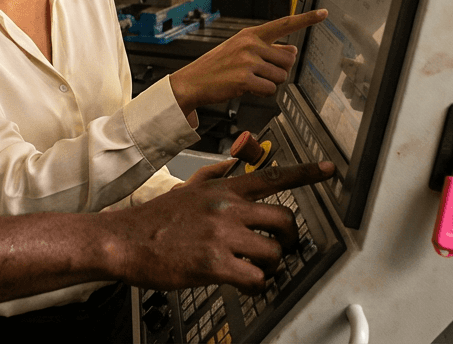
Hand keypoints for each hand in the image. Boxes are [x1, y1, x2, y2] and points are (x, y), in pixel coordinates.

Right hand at [104, 161, 334, 293]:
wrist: (123, 240)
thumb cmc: (154, 220)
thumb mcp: (188, 188)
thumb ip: (214, 178)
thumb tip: (232, 167)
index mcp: (222, 190)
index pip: (272, 175)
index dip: (306, 173)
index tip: (329, 170)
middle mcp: (226, 208)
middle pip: (284, 218)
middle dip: (291, 238)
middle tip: (284, 248)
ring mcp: (221, 235)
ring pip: (274, 251)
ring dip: (272, 266)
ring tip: (258, 271)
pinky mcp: (214, 264)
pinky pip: (255, 278)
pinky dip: (257, 286)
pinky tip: (246, 285)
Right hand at [169, 10, 327, 114]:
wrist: (193, 81)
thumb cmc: (217, 65)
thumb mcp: (240, 49)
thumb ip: (267, 48)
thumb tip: (292, 48)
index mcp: (251, 34)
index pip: (284, 24)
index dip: (306, 19)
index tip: (323, 13)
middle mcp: (251, 44)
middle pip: (289, 59)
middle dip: (280, 69)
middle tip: (261, 72)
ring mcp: (247, 61)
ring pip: (281, 76)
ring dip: (270, 82)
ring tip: (251, 80)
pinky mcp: (244, 80)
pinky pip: (269, 89)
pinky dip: (262, 93)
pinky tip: (247, 89)